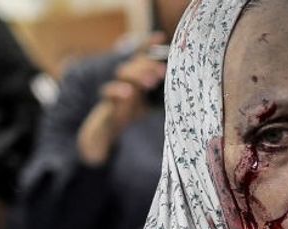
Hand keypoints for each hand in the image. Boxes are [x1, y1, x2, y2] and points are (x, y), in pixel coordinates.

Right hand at [77, 33, 166, 165]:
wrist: (106, 132)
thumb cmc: (129, 115)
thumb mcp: (148, 105)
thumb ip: (160, 97)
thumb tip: (181, 89)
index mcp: (136, 79)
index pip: (141, 57)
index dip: (148, 45)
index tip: (161, 37)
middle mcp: (125, 81)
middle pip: (134, 63)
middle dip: (148, 64)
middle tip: (162, 73)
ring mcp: (115, 91)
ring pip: (122, 73)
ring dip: (137, 74)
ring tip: (151, 83)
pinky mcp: (107, 104)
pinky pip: (109, 92)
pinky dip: (117, 91)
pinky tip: (128, 94)